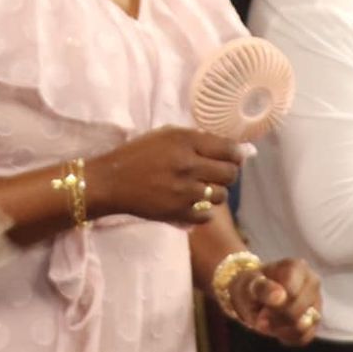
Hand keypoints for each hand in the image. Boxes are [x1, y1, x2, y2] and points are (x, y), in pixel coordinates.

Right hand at [85, 127, 241, 226]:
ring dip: (215, 192)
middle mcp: (188, 165)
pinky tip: (192, 204)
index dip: (235, 155)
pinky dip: (203, 211)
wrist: (111, 182)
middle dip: (228, 173)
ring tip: (201, 189)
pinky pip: (206, 215)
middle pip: (230, 174)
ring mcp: (184, 191)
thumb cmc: (139, 154)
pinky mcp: (177, 212)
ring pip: (221, 195)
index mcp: (186, 142)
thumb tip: (241, 149)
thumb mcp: (167, 136)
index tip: (231, 157)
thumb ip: (201, 140)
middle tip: (217, 174)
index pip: (229, 149)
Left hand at [229, 257, 322, 346]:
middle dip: (275, 318)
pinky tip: (277, 327)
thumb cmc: (252, 285)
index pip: (291, 292)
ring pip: (303, 326)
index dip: (273, 303)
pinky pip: (304, 337)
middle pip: (298, 310)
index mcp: (298, 267)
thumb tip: (279, 297)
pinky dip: (286, 337)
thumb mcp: (249, 283)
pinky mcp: (315, 321)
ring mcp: (316, 302)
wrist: (254, 296)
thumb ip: (263, 288)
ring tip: (268, 321)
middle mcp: (312, 282)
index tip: (259, 303)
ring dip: (279, 329)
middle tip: (261, 315)